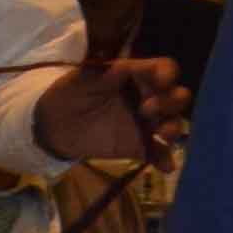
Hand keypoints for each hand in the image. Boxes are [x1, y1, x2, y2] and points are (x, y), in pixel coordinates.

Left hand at [34, 51, 184, 169]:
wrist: (56, 124)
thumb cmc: (72, 93)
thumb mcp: (83, 78)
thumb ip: (103, 72)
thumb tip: (122, 67)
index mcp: (139, 75)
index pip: (163, 69)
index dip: (167, 73)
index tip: (162, 81)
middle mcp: (150, 97)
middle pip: (177, 96)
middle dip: (170, 101)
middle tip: (145, 109)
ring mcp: (147, 122)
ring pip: (172, 123)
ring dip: (173, 128)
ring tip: (163, 135)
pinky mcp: (140, 145)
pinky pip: (158, 153)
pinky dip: (164, 159)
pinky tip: (166, 165)